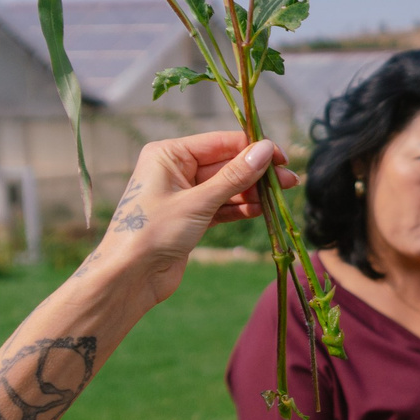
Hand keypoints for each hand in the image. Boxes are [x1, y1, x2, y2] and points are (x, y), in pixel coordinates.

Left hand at [86, 132, 301, 305]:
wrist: (129, 276)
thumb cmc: (153, 232)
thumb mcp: (198, 202)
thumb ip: (234, 176)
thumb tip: (265, 149)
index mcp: (169, 154)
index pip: (220, 142)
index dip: (253, 148)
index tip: (282, 158)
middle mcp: (175, 169)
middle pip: (226, 164)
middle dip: (257, 173)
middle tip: (290, 181)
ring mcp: (184, 194)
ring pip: (227, 187)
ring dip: (253, 192)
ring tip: (281, 198)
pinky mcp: (191, 217)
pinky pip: (222, 206)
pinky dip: (241, 209)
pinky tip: (263, 210)